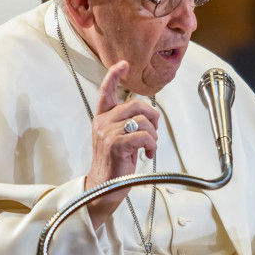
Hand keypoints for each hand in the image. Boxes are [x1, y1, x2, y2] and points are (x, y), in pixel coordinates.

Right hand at [84, 61, 159, 227]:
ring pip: (143, 120)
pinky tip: (148, 154)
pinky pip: (144, 135)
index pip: (105, 91)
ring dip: (153, 134)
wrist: (102, 189)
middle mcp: (103, 123)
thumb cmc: (113, 165)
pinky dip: (152, 144)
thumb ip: (124, 123)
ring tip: (149, 147)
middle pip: (135, 104)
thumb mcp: (116, 139)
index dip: (114, 75)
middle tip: (153, 132)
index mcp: (101, 119)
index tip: (123, 64)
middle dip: (152, 116)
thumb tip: (146, 114)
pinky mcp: (117, 144)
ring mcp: (108, 133)